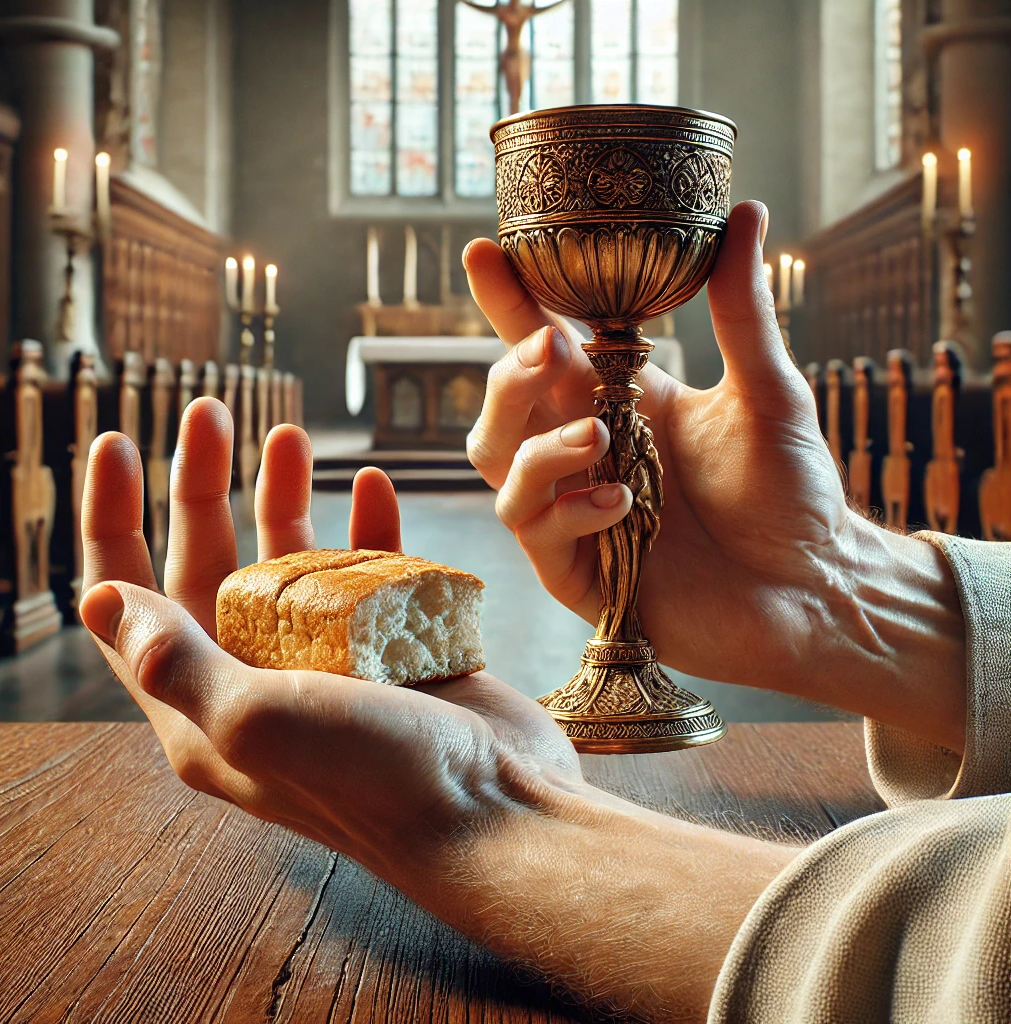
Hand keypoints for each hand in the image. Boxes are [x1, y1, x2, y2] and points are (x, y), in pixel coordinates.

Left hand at [80, 396, 579, 839]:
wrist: (497, 809)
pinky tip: (374, 486)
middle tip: (212, 413)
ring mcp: (329, 662)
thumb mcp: (261, 720)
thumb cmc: (377, 778)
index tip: (117, 445)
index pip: (131, 606)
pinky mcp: (394, 647)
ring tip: (290, 436)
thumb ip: (177, 662)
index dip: (111, 523)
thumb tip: (103, 599)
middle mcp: (259, 681)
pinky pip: (370, 574)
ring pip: (291, 562)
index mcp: (206, 707)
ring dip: (286, 497)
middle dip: (202, 485)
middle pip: (210, 565)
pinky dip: (369, 528)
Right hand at [464, 201, 965, 750]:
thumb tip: (745, 213)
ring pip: (500, 471)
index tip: (486, 254)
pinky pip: (538, 536)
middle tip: (548, 349)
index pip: (544, 350)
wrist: (814, 588)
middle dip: (506, 374)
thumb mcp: (768, 392)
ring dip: (537, 448)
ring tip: (601, 437)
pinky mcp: (582, 574)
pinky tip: (622, 502)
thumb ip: (743, 312)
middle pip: (499, 411)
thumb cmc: (790, 494)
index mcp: (618, 405)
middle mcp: (585, 456)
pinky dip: (569, 512)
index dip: (509, 305)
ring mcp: (577, 516)